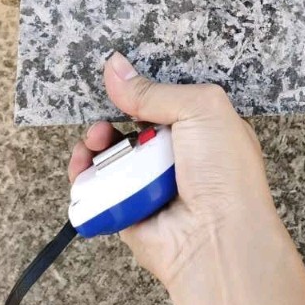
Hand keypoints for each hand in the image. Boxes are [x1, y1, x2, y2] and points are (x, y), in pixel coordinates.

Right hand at [68, 51, 278, 287]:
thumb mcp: (200, 110)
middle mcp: (176, 156)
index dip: (139, 95)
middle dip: (109, 121)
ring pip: (109, 158)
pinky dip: (83, 178)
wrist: (217, 237)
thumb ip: (155, 91)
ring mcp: (150, 185)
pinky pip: (97, 190)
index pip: (163, 103)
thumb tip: (116, 67)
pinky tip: (81, 169)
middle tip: (102, 126)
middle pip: (130, 129)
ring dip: (92, 147)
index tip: (119, 88)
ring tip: (91, 145)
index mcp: (202, 129)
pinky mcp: (126, 211)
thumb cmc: (224, 171)